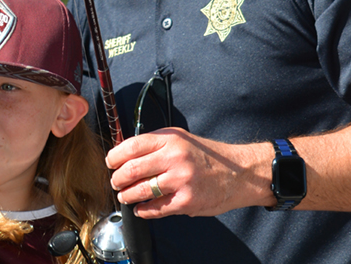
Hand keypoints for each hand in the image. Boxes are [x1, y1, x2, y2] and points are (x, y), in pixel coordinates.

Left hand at [106, 128, 269, 217]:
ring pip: (140, 190)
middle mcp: (174, 157)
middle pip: (131, 169)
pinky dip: (143, 210)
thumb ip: (155, 144)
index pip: (131, 146)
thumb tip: (125, 154)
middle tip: (115, 182)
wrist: (239, 172)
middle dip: (117, 179)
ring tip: (125, 196)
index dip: (115, 156)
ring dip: (127, 196)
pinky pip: (156, 208)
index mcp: (170, 139)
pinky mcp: (187, 201)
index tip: (110, 163)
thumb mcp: (181, 139)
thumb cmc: (207, 156)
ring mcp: (181, 180)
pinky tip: (141, 208)